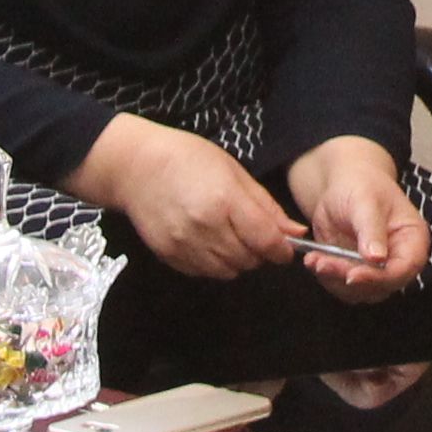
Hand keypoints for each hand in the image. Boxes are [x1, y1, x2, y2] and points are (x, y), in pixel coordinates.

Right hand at [69, 115, 303, 280]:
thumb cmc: (188, 158)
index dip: (281, 250)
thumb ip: (266, 206)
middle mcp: (205, 228)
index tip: (284, 249)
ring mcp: (184, 245)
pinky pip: (204, 273)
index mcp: (225, 201)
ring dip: (236, 260)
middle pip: (249, 260)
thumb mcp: (233, 171)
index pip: (266, 241)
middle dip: (258, 252)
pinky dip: (213, 263)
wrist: (135, 167)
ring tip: (227, 235)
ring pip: (228, 271)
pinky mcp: (169, 257)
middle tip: (252, 234)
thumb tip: (295, 233)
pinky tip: (207, 240)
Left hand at [284, 139, 428, 301]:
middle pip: (381, 285)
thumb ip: (371, 229)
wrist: (343, 186)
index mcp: (412, 239)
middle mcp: (399, 259)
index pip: (403, 269)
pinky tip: (314, 259)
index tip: (352, 274)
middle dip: (349, 278)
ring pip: (360, 291)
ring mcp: (378, 269)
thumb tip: (377, 258)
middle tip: (324, 263)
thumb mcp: (366, 201)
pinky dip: (327, 277)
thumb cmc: (361, 185)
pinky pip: (343, 286)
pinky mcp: (357, 272)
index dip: (380, 278)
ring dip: (335, 279)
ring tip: (315, 259)